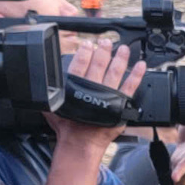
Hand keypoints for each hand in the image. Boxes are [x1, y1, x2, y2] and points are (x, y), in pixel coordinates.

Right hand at [50, 37, 145, 151]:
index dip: (85, 52)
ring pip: (115, 72)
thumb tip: (43, 83)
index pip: (80, 64)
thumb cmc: (67, 127)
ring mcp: (108, 95)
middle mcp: (93, 88)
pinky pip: (130, 86)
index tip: (89, 44)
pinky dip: (136, 75)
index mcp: (76, 86)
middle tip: (107, 42)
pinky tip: (141, 65)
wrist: (80, 142)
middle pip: (99, 64)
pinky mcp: (121, 103)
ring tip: (124, 49)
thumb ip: (52, 92)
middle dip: (104, 51)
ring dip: (120, 58)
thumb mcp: (52, 106)